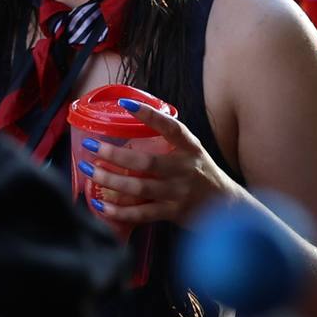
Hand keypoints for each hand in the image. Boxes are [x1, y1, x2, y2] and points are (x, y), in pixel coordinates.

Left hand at [78, 101, 244, 229]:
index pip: (172, 127)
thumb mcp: (192, 151)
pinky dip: (120, 211)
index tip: (126, 103)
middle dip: (114, 154)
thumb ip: (169, 139)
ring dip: (110, 180)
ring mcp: (179, 192)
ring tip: (89, 171)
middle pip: (146, 162)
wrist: (226, 206)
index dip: (149, 115)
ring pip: (139, 187)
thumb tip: (131, 115)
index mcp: (190, 148)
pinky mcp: (173, 213)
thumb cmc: (200, 173)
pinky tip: (102, 205)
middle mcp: (185, 169)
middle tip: (90, 145)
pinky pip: (142, 213)